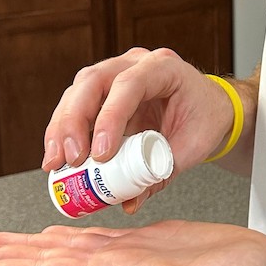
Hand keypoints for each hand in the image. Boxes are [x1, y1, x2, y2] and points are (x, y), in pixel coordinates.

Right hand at [42, 48, 236, 210]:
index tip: (100, 154)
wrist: (209, 107)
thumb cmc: (205, 119)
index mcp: (164, 68)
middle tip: (70, 160)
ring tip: (56, 163)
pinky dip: (64, 131)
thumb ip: (162, 173)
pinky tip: (58, 157)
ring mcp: (116, 72)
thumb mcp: (192, 147)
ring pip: (77, 91)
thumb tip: (129, 202)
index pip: (130, 85)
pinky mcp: (102, 91)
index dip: (110, 118)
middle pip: (93, 81)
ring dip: (62, 128)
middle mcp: (135, 63)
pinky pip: (76, 105)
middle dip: (74, 122)